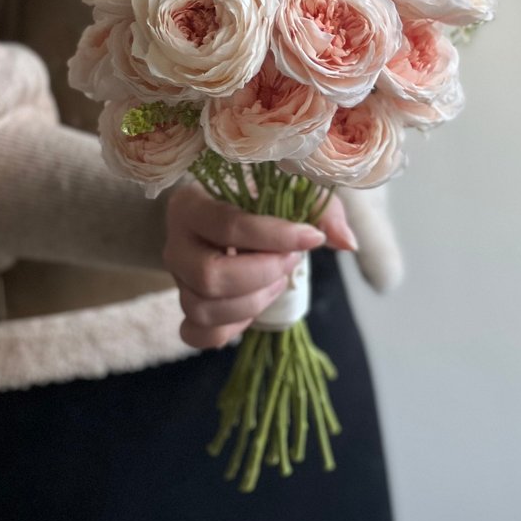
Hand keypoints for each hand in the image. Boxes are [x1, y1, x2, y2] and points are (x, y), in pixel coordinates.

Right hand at [164, 183, 357, 348]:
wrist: (225, 211)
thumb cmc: (256, 195)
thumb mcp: (288, 187)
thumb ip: (319, 207)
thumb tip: (346, 242)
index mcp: (190, 203)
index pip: (227, 225)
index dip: (275, 237)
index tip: (311, 237)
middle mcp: (175, 243)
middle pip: (210, 276)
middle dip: (263, 274)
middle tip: (291, 260)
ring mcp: (176, 280)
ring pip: (203, 309)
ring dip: (253, 302)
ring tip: (278, 280)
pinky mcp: (185, 307)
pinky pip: (198, 334)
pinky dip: (233, 327)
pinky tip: (255, 304)